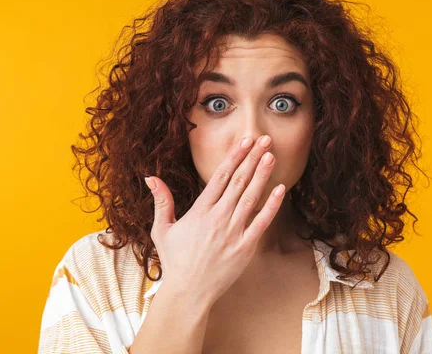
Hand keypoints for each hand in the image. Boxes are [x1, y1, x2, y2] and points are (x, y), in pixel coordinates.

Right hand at [145, 135, 285, 305]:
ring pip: (251, 197)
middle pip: (239, 181)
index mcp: (200, 211)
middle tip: (264, 139)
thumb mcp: (162, 229)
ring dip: (262, 175)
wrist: (188, 292)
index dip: (234, 157)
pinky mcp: (245, 247)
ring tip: (272, 156)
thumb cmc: (175, 260)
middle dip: (252, 158)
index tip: (244, 141)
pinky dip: (271, 205)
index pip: (220, 177)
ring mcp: (233, 232)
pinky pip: (261, 222)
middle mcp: (218, 218)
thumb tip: (150, 177)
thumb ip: (161, 201)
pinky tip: (280, 189)